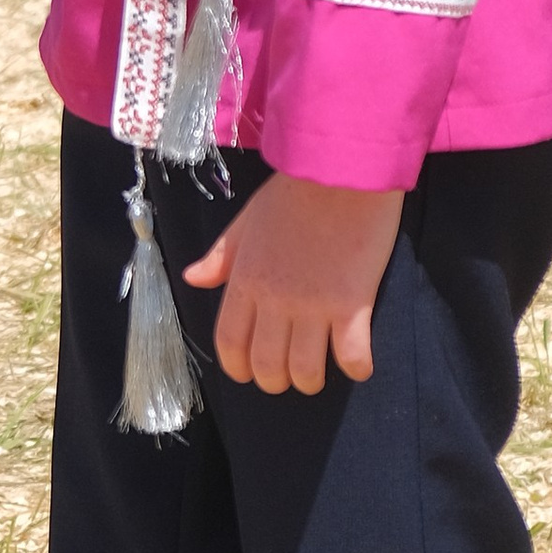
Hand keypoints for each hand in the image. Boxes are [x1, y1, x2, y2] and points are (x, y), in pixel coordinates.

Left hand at [184, 175, 402, 396]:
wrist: (341, 171)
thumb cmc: (295, 191)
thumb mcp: (247, 220)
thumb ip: (221, 255)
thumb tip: (193, 279)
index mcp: (245, 279)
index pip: (229, 341)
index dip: (236, 367)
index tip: (248, 374)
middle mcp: (273, 299)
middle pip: (265, 364)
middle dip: (273, 381)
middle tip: (287, 378)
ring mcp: (312, 305)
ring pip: (304, 369)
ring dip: (310, 381)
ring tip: (318, 377)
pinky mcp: (351, 303)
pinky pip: (351, 354)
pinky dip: (355, 368)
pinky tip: (358, 366)